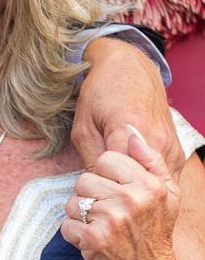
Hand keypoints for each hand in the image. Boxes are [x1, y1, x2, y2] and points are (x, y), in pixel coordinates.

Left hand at [60, 126, 183, 259]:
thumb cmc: (155, 232)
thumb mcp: (167, 194)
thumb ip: (150, 160)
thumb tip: (131, 131)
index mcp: (148, 184)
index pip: (106, 159)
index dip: (105, 175)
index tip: (115, 192)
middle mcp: (131, 199)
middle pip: (84, 179)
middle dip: (90, 197)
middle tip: (107, 214)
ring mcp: (111, 219)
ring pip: (72, 202)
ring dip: (81, 217)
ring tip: (100, 227)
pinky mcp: (93, 239)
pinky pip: (66, 225)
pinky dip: (74, 236)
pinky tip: (93, 241)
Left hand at [72, 38, 183, 179]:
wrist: (130, 66)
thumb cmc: (100, 94)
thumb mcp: (84, 128)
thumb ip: (91, 161)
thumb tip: (96, 193)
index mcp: (130, 130)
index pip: (114, 180)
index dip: (101, 189)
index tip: (92, 189)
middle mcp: (157, 140)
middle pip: (137, 187)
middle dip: (118, 193)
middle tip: (102, 189)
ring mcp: (171, 147)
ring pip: (152, 186)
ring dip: (134, 190)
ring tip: (116, 184)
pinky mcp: (177, 152)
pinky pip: (162, 179)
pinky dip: (146, 184)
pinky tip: (131, 180)